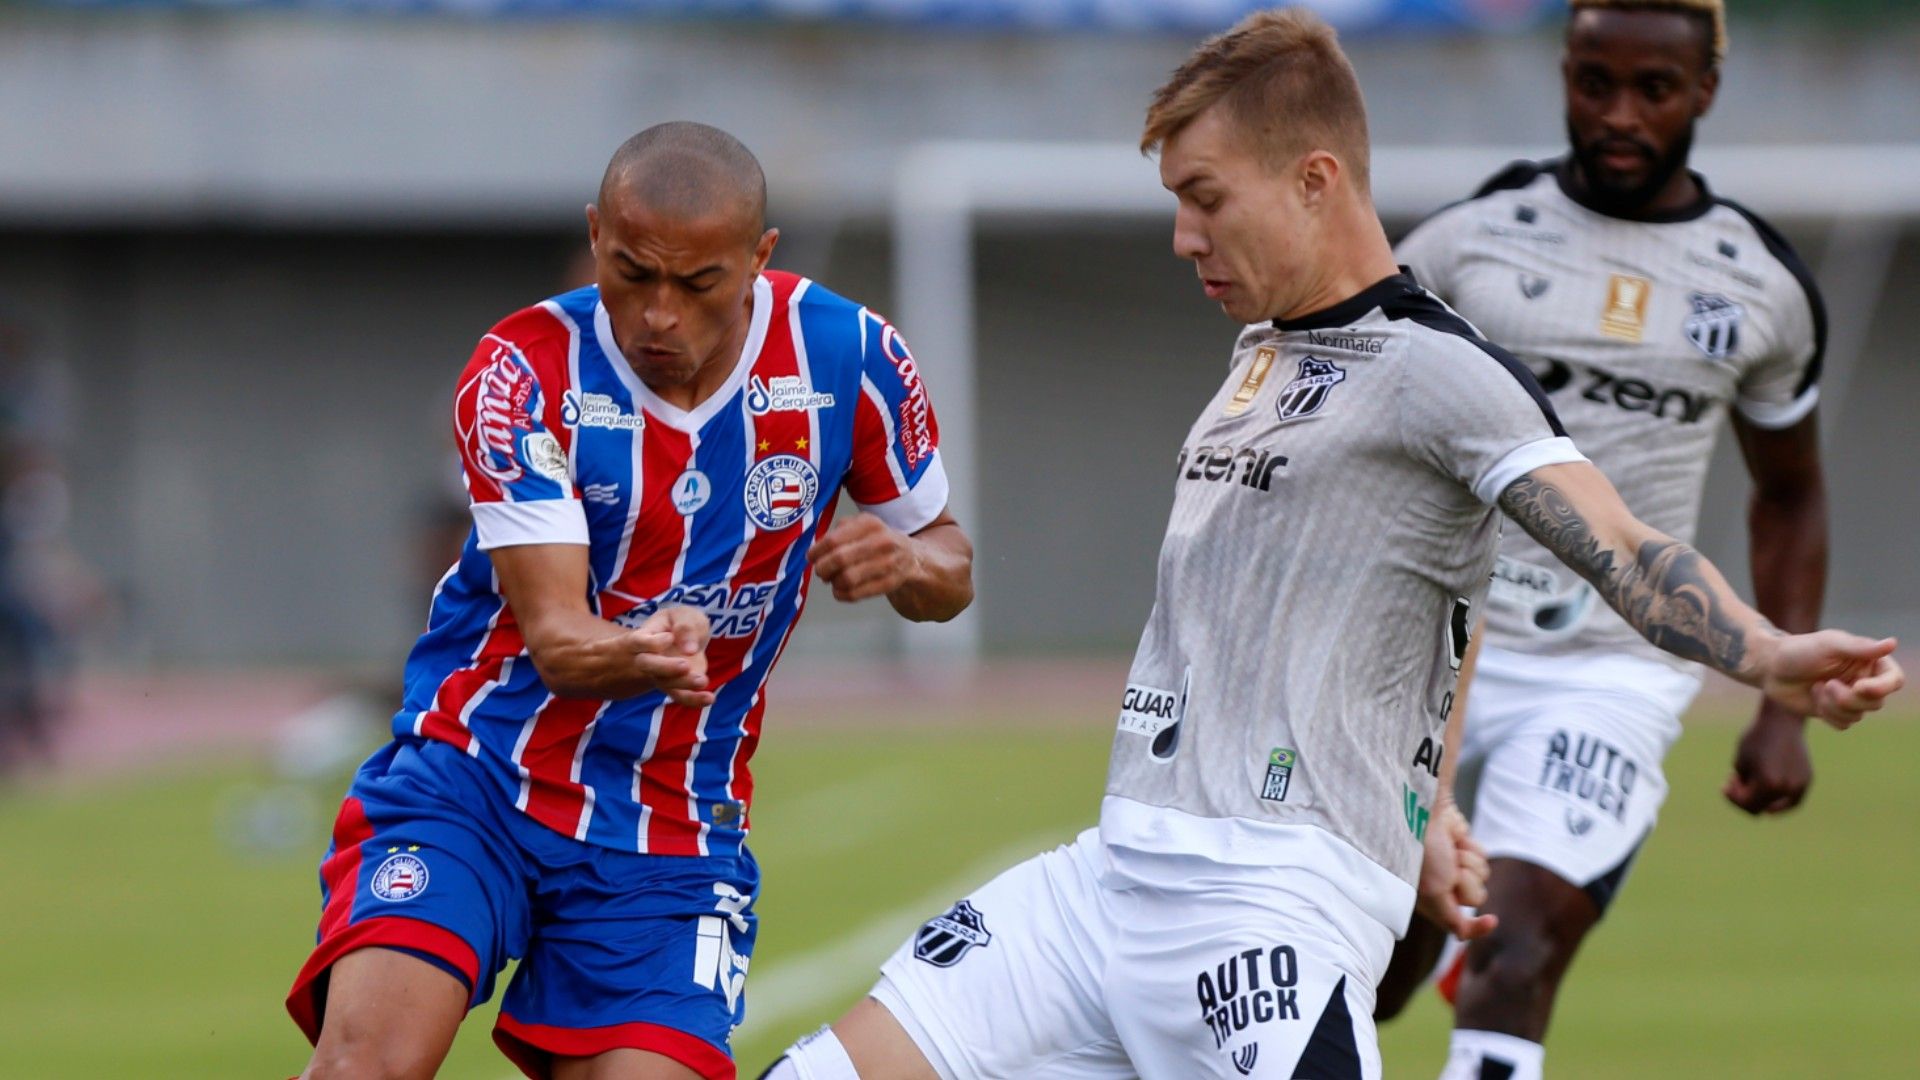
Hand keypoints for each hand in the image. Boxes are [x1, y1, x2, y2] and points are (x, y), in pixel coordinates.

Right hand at [626, 606, 714, 706]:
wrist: (684, 637)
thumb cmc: (681, 622)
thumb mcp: (685, 615)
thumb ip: (685, 626)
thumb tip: (689, 649)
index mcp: (646, 634)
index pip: (639, 641)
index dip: (651, 642)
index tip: (669, 637)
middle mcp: (647, 657)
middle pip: (648, 665)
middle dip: (666, 667)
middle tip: (685, 665)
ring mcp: (659, 674)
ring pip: (664, 683)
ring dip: (684, 684)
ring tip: (703, 681)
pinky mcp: (673, 685)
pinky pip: (679, 696)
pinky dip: (694, 699)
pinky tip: (709, 698)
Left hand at [808, 514, 918, 602]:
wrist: (911, 556)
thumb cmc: (878, 539)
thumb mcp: (861, 524)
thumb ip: (837, 531)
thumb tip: (817, 550)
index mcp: (870, 524)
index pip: (833, 540)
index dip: (816, 552)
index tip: (811, 557)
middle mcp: (881, 541)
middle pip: (839, 559)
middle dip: (823, 568)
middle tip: (820, 571)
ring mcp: (887, 563)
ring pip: (847, 579)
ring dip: (833, 582)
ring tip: (832, 580)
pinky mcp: (889, 583)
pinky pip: (856, 593)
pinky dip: (841, 594)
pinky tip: (839, 590)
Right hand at [1415, 797, 1498, 940]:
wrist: (1421, 815)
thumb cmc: (1423, 855)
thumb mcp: (1434, 894)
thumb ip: (1450, 919)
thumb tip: (1462, 936)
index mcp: (1431, 902)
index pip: (1458, 925)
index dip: (1477, 928)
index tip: (1492, 921)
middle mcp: (1443, 887)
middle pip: (1476, 897)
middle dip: (1466, 881)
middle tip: (1448, 868)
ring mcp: (1454, 867)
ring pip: (1482, 875)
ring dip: (1469, 861)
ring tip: (1450, 850)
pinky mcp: (1463, 849)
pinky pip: (1482, 856)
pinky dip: (1472, 848)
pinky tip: (1456, 839)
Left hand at [1723, 702, 1812, 814]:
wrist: (1782, 721)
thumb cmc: (1756, 738)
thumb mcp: (1740, 762)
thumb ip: (1741, 786)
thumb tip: (1748, 803)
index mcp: (1768, 784)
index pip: (1747, 805)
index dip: (1733, 797)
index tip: (1727, 781)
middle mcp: (1787, 788)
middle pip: (1761, 808)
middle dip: (1745, 797)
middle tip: (1735, 780)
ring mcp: (1800, 785)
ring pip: (1777, 806)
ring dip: (1762, 798)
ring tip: (1751, 780)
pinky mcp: (1807, 780)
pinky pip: (1791, 800)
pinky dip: (1779, 799)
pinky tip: (1767, 789)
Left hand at [1757, 631, 1902, 729]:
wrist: (1772, 667)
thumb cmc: (1800, 650)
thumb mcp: (1829, 644)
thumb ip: (1861, 648)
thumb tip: (1892, 643)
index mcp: (1869, 661)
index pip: (1895, 680)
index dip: (1882, 687)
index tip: (1859, 686)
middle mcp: (1864, 680)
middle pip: (1876, 703)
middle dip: (1849, 698)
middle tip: (1827, 684)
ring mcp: (1850, 697)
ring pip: (1858, 715)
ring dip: (1834, 705)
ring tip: (1817, 687)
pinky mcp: (1835, 711)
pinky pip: (1844, 724)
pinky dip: (1827, 714)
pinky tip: (1814, 697)